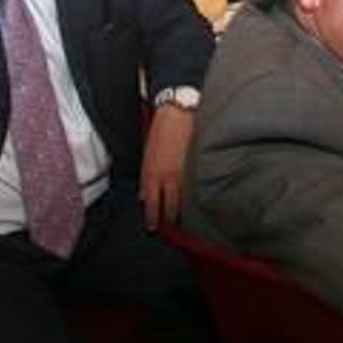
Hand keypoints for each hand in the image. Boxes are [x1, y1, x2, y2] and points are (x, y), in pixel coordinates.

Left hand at [139, 106, 193, 229]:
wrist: (177, 113)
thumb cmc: (160, 132)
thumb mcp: (146, 155)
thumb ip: (145, 178)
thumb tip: (143, 196)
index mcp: (151, 174)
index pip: (151, 203)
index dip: (152, 217)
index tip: (153, 227)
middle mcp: (167, 176)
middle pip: (169, 205)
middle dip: (169, 219)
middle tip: (172, 229)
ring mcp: (184, 172)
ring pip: (184, 198)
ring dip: (184, 210)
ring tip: (186, 220)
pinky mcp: (197, 165)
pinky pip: (196, 185)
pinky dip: (195, 194)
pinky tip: (199, 200)